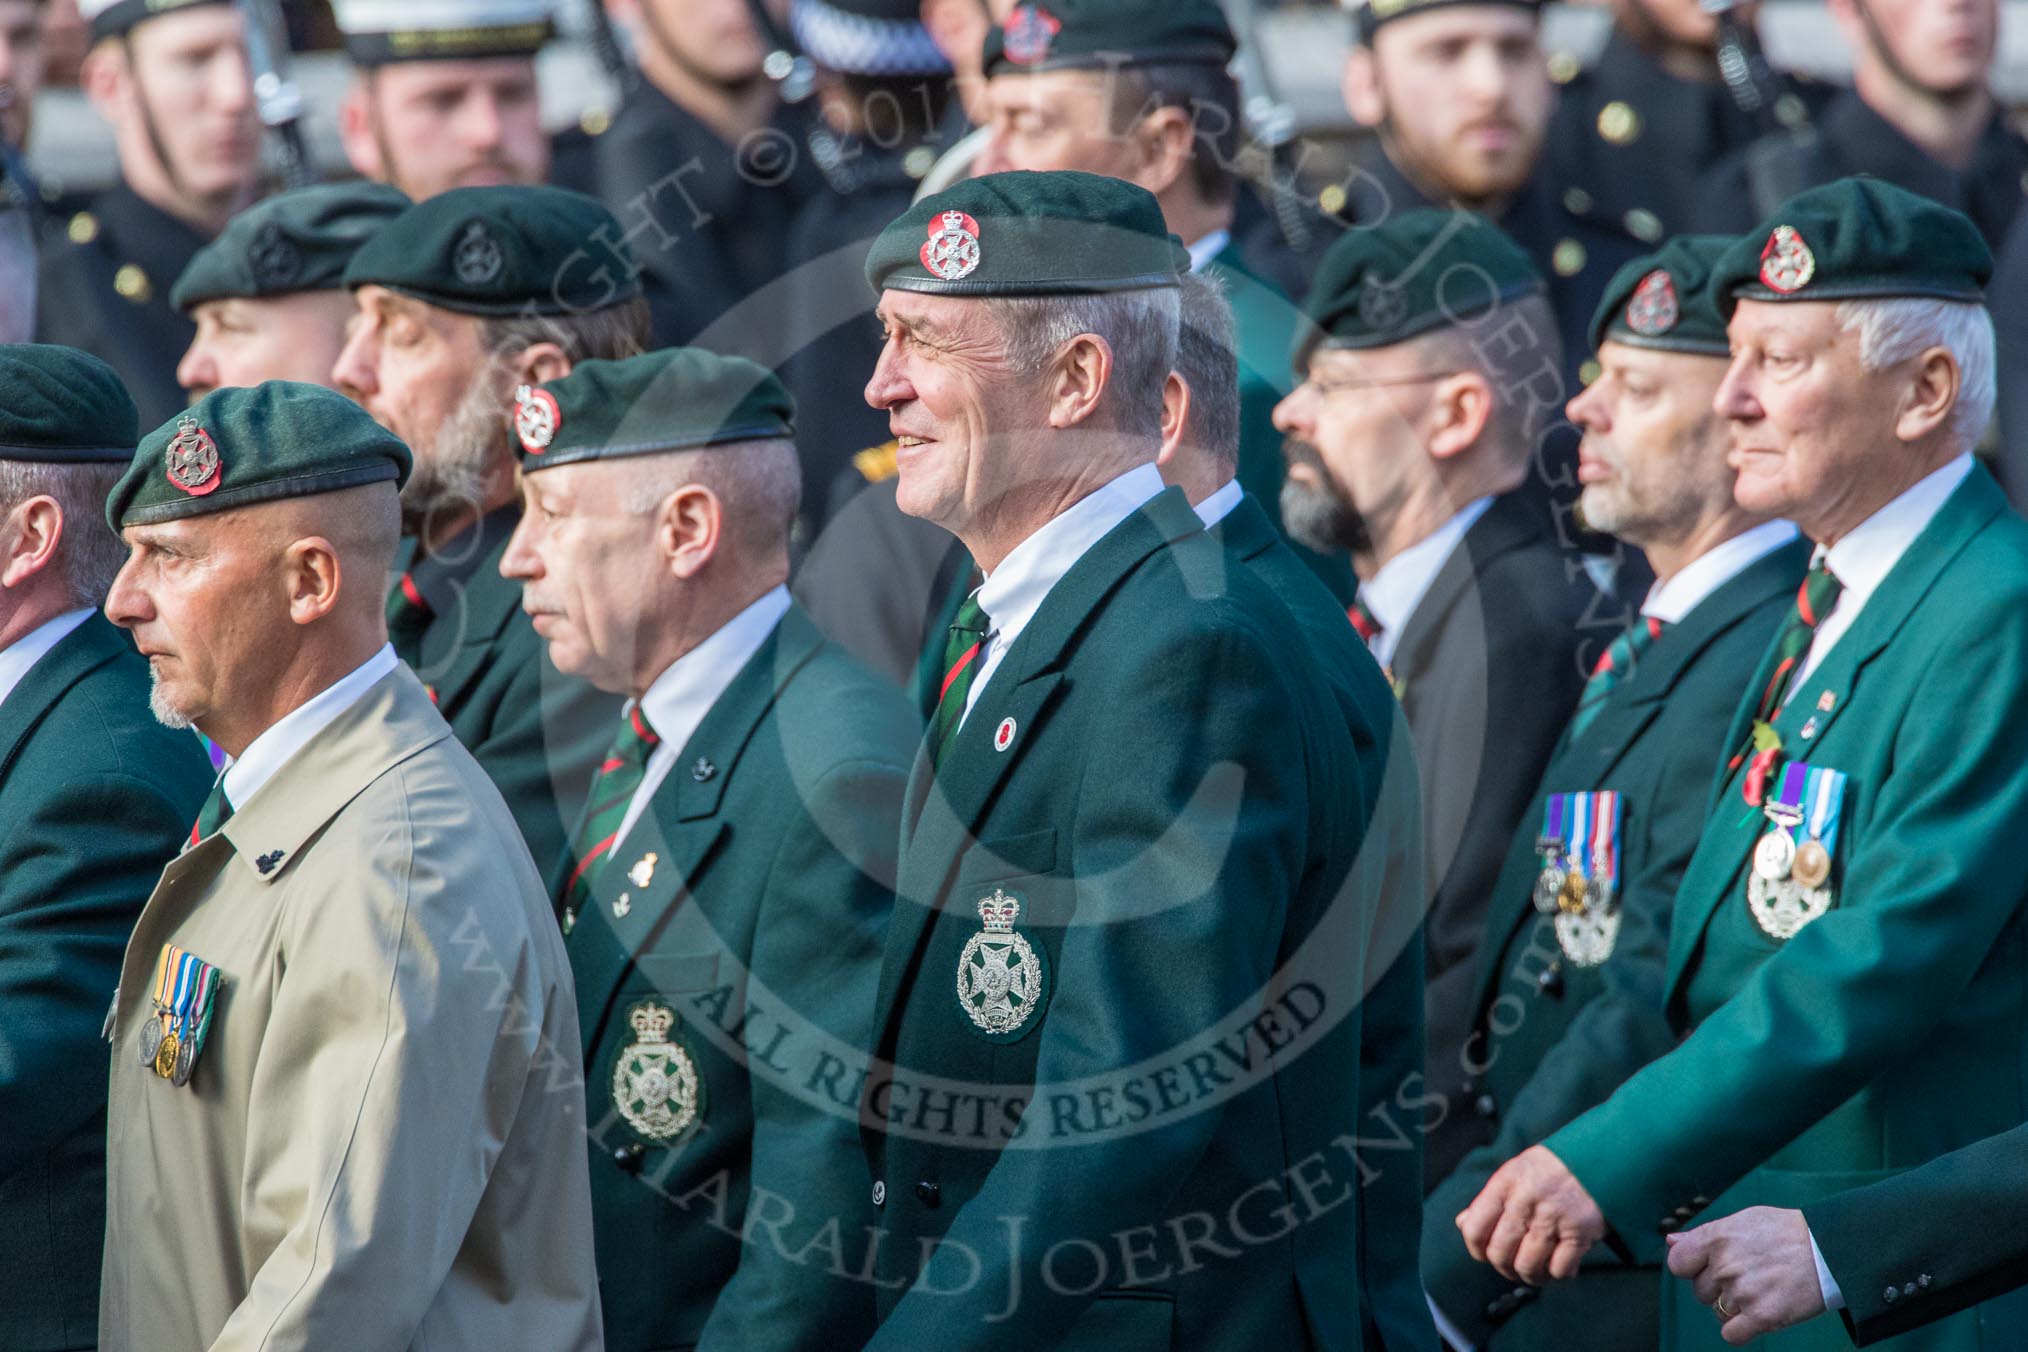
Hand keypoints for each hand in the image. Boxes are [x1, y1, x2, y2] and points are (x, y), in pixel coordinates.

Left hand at [1456, 1144, 1605, 1283]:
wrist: (1602, 1156)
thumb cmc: (1553, 1169)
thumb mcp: (1516, 1172)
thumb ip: (1490, 1199)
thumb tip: (1463, 1224)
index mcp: (1506, 1182)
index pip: (1474, 1228)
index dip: (1476, 1249)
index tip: (1486, 1253)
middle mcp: (1527, 1199)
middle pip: (1499, 1253)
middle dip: (1504, 1267)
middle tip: (1514, 1266)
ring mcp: (1554, 1216)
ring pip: (1528, 1266)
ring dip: (1531, 1276)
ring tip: (1537, 1270)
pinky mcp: (1581, 1231)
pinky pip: (1560, 1269)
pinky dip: (1558, 1275)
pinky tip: (1560, 1267)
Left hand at [1666, 1207, 1825, 1345]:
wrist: (1830, 1249)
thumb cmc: (1786, 1232)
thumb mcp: (1742, 1221)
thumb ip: (1704, 1234)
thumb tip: (1671, 1241)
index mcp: (1717, 1237)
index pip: (1677, 1262)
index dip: (1692, 1267)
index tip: (1709, 1266)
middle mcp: (1726, 1265)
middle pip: (1700, 1291)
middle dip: (1718, 1287)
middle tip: (1749, 1275)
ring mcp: (1743, 1292)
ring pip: (1717, 1311)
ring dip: (1734, 1307)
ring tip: (1761, 1289)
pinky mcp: (1763, 1316)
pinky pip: (1732, 1334)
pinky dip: (1742, 1329)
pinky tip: (1758, 1314)